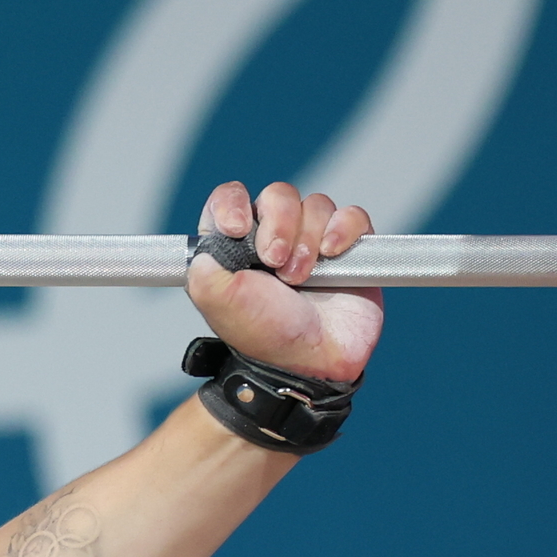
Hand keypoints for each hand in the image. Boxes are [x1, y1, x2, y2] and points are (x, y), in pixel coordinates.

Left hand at [184, 178, 379, 386]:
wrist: (309, 361)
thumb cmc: (263, 334)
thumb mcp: (216, 301)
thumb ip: (203, 265)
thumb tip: (207, 242)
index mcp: (237, 244)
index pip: (231, 198)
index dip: (233, 204)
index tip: (236, 228)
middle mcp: (274, 236)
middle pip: (279, 196)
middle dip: (278, 224)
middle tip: (275, 262)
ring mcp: (313, 241)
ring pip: (316, 205)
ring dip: (307, 240)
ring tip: (300, 278)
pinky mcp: (349, 249)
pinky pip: (353, 216)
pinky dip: (343, 229)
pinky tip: (332, 254)